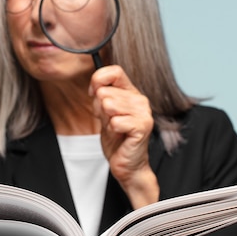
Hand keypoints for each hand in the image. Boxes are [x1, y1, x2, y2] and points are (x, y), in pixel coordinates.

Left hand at [88, 65, 158, 208]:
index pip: (115, 71)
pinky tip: (120, 136)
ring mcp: (143, 113)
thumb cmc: (117, 139)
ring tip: (116, 129)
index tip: (93, 94)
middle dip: (100, 110)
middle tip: (110, 123)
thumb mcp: (104, 113)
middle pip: (106, 92)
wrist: (127, 164)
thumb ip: (101, 96)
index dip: (98, 80)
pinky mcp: (142, 127)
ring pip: (109, 105)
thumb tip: (96, 86)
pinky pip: (115, 121)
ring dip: (107, 121)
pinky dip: (112, 130)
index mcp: (131, 92)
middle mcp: (140, 99)